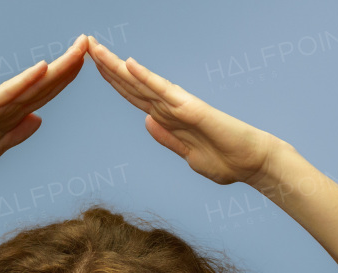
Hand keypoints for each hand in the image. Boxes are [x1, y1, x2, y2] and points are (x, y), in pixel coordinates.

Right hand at [0, 35, 88, 184]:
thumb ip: (16, 135)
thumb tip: (38, 118)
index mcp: (9, 117)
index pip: (44, 94)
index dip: (65, 80)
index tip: (86, 64)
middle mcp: (4, 106)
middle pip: (43, 84)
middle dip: (67, 66)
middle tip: (89, 44)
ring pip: (31, 84)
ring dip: (55, 68)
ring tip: (77, 51)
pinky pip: (5, 94)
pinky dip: (24, 81)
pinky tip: (42, 69)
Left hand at [87, 36, 282, 185]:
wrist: (252, 164)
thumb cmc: (226, 161)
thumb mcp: (188, 155)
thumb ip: (167, 138)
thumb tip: (146, 121)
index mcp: (168, 119)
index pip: (133, 96)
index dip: (112, 81)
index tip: (93, 66)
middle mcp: (170, 107)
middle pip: (131, 84)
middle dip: (106, 65)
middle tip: (84, 44)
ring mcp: (179, 105)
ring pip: (140, 82)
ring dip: (116, 65)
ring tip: (94, 47)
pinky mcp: (190, 109)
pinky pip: (163, 91)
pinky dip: (145, 77)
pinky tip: (128, 64)